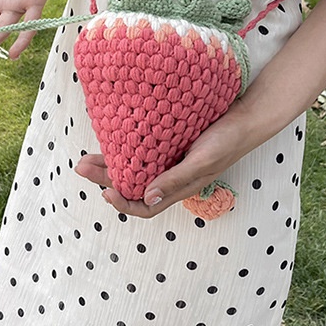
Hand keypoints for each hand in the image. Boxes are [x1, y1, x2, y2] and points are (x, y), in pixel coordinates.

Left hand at [75, 103, 254, 217]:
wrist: (244, 118)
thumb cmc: (227, 141)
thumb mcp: (202, 161)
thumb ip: (176, 180)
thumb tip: (148, 198)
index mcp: (178, 189)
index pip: (145, 206)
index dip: (124, 203)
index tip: (105, 192)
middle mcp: (169, 178)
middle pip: (131, 186)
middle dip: (104, 179)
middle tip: (80, 167)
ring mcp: (167, 161)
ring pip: (132, 168)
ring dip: (108, 164)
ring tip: (85, 158)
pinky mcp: (167, 143)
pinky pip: (140, 150)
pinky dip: (123, 148)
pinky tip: (110, 140)